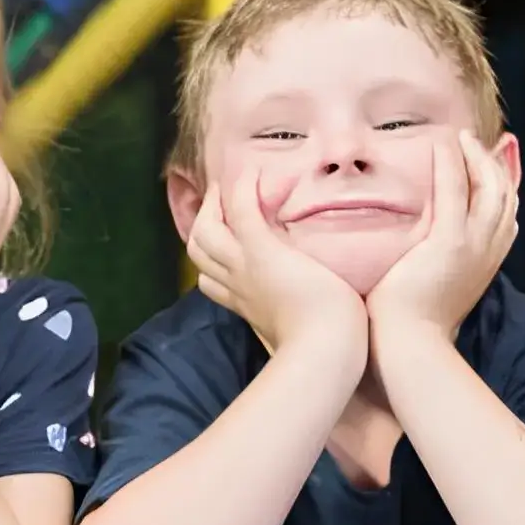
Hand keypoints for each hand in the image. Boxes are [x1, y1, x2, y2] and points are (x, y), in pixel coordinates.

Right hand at [186, 167, 366, 366]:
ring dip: (214, 204)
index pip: (211, 282)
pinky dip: (242, 189)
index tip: (225, 241)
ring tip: (230, 183)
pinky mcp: (262, 253)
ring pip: (206, 231)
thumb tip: (315, 316)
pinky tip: (251, 172)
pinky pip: (240, 211)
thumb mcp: (301, 334)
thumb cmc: (327, 351)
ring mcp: (245, 268)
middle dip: (203, 223)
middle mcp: (238, 286)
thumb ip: (298, 321)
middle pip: (198, 251)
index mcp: (247, 306)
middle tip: (218, 200)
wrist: (326, 352)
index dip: (210, 260)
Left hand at [366, 131, 517, 343]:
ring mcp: (474, 247)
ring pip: (490, 188)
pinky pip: (455, 192)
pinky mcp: (450, 244)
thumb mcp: (433, 290)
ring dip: (476, 157)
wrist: (408, 348)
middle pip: (505, 196)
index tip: (487, 163)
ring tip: (459, 138)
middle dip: (493, 164)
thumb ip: (435, 268)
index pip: (506, 216)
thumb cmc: (410, 325)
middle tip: (472, 142)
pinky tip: (440, 145)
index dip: (502, 186)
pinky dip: (451, 164)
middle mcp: (488, 253)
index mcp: (486, 264)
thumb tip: (419, 259)